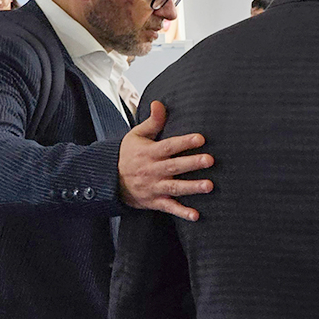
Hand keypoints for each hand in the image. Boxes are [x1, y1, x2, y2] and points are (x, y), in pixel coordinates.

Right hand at [117, 101, 212, 221]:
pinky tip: (196, 215)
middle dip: (192, 163)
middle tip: (210, 160)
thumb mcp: (136, 136)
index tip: (201, 138)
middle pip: (174, 166)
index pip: (169, 146)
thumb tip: (159, 103)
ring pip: (174, 188)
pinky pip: (169, 208)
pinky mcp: (154, 201)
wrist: (107, 181)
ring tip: (209, 186)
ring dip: (192, 188)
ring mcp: (153, 187)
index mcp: (149, 153)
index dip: (184, 142)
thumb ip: (152, 122)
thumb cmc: (127, 155)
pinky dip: (182, 212)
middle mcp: (152, 170)